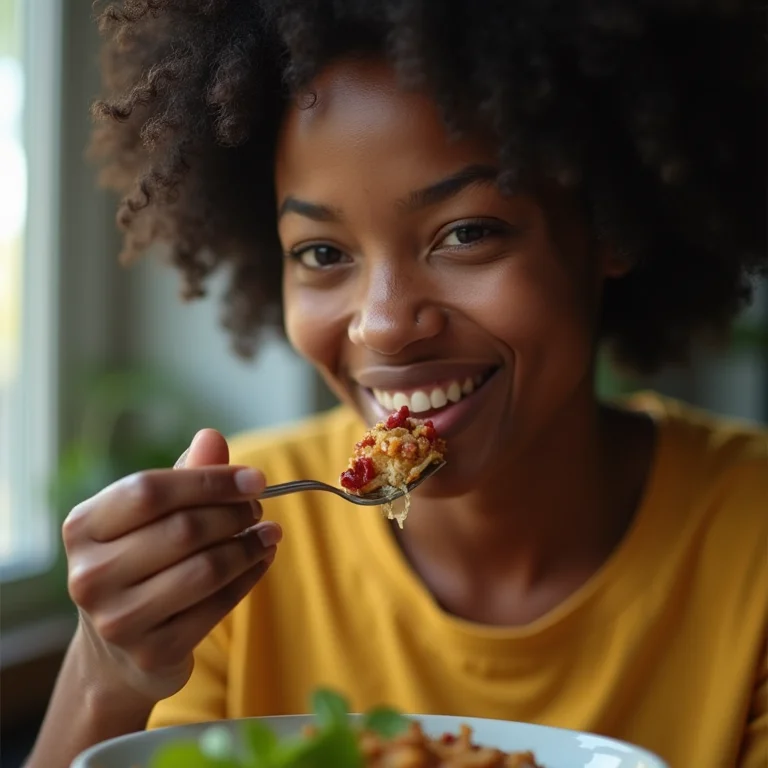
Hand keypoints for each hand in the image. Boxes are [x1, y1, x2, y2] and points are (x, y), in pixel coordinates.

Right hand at [62, 429, 280, 702]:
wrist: (119, 650)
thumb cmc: (141, 561)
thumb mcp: (151, 516)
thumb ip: (183, 476)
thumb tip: (212, 437)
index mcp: (82, 527)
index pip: (149, 490)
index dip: (209, 480)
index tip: (254, 478)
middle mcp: (89, 575)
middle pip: (183, 529)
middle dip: (234, 513)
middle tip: (258, 507)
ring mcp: (118, 620)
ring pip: (205, 569)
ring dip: (248, 546)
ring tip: (269, 532)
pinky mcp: (153, 652)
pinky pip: (217, 607)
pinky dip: (249, 578)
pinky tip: (262, 560)